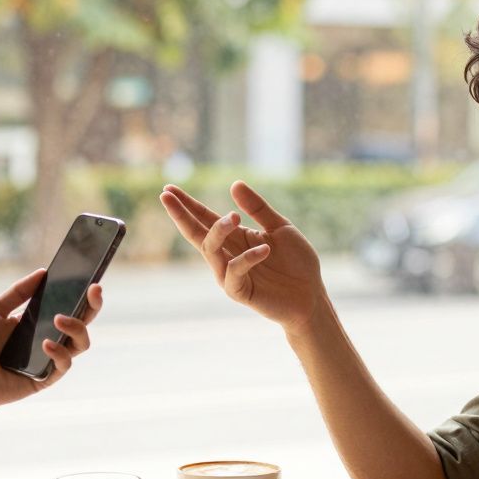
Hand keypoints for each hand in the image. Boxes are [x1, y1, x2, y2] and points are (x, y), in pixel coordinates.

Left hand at [0, 269, 103, 415]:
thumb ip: (19, 292)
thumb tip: (43, 272)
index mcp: (39, 322)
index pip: (69, 306)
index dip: (83, 294)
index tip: (91, 280)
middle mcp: (50, 339)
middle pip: (83, 322)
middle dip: (93, 305)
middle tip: (94, 290)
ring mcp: (51, 359)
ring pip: (82, 343)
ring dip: (77, 327)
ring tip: (60, 319)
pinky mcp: (47, 377)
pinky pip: (65, 364)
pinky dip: (59, 352)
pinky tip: (45, 344)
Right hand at [160, 181, 325, 331]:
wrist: (312, 295)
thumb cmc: (296, 262)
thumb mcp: (280, 227)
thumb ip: (258, 208)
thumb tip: (234, 184)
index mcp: (234, 238)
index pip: (205, 219)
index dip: (187, 204)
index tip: (168, 189)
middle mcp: (227, 256)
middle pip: (197, 234)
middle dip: (181, 215)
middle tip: (167, 196)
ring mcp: (231, 275)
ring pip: (212, 251)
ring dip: (218, 232)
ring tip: (234, 217)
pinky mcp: (240, 292)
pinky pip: (235, 273)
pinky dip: (248, 259)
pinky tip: (265, 250)